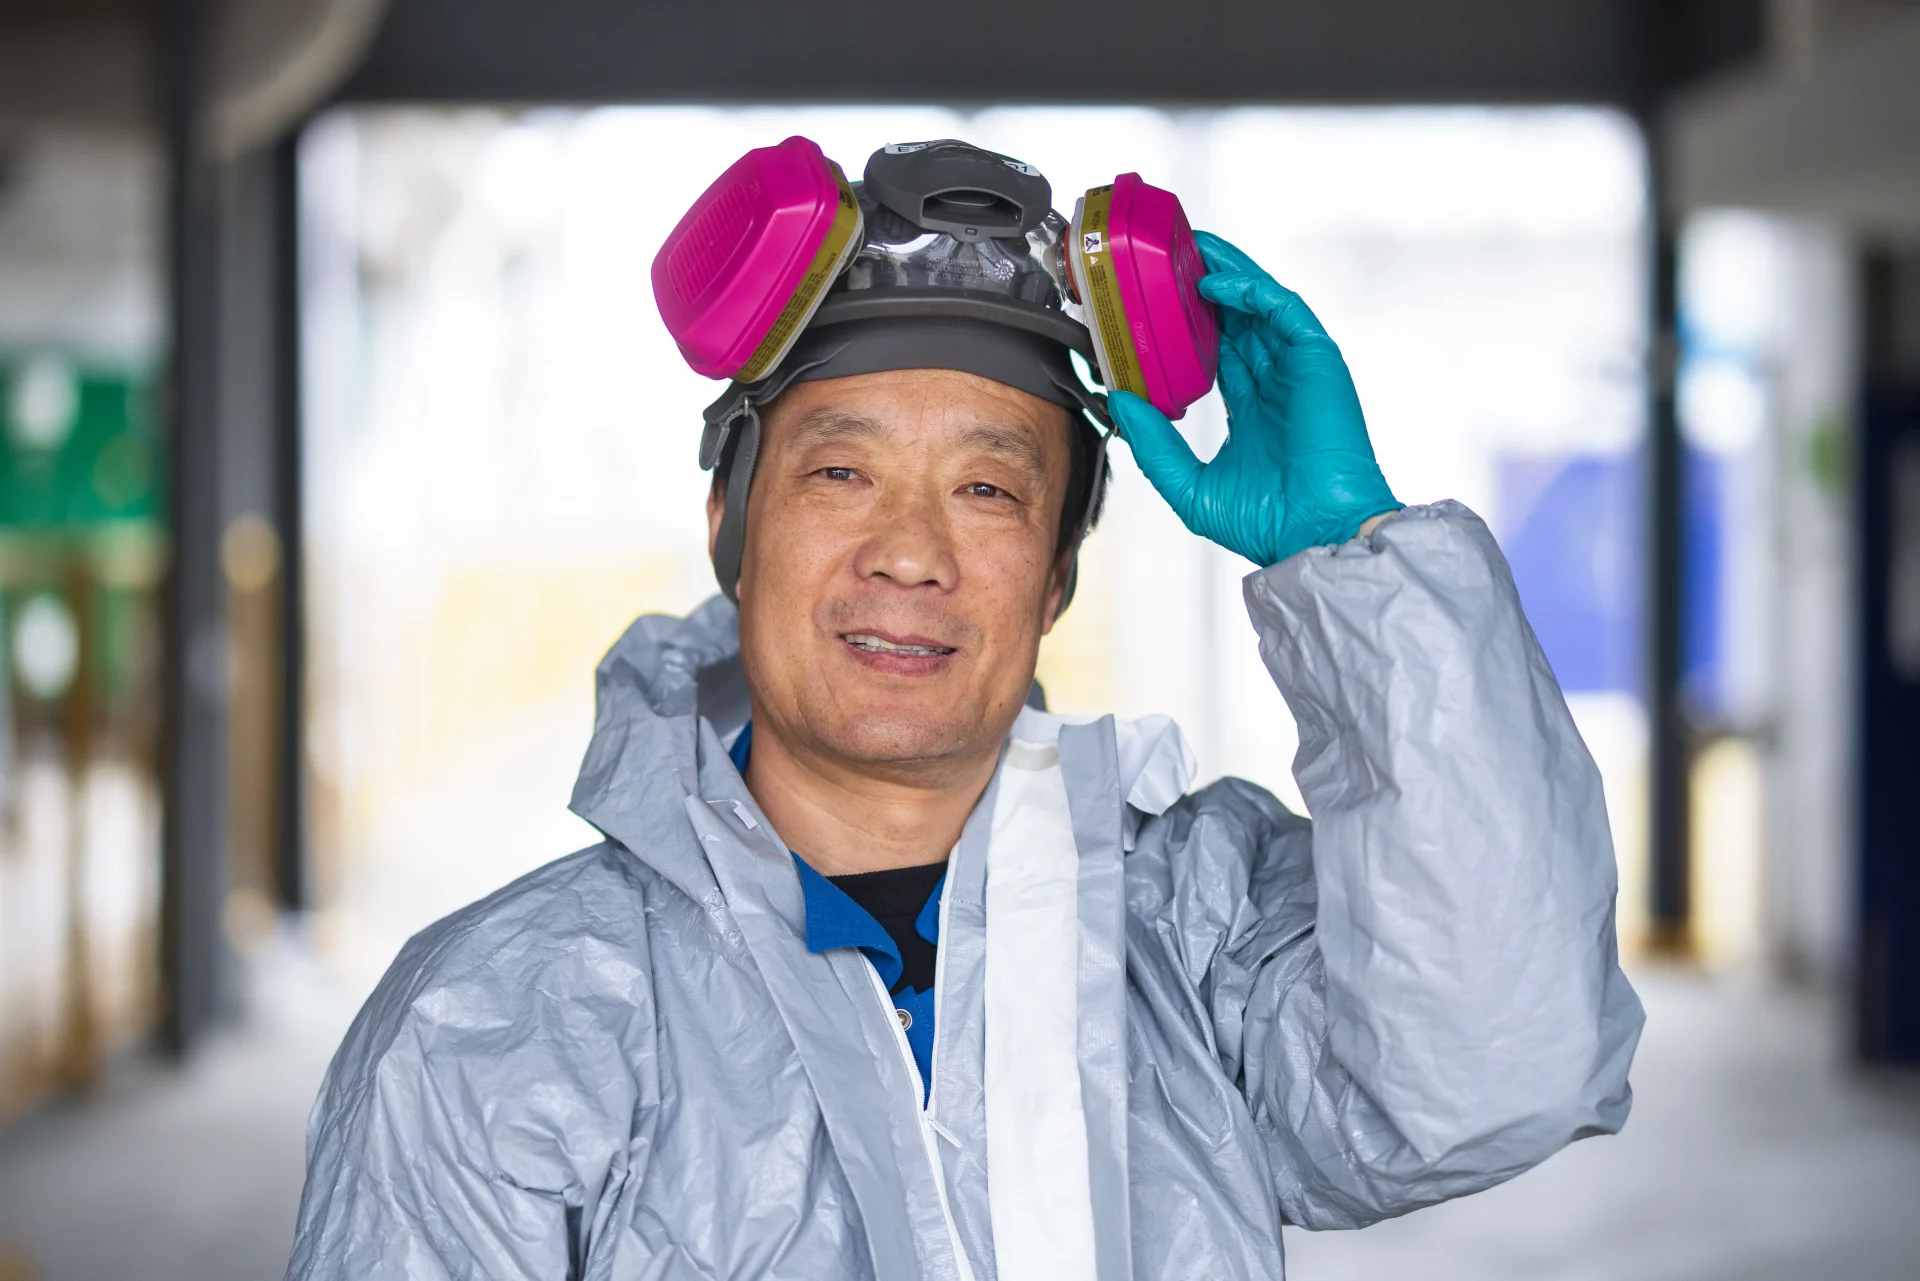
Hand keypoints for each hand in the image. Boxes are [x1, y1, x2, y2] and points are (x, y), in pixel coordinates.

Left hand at [1107, 231, 1398, 566]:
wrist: (1316, 534)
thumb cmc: (1267, 522)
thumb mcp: (1189, 486)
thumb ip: (1153, 445)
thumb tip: (1119, 403)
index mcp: (1250, 408)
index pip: (1212, 350)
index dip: (1183, 324)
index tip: (1148, 306)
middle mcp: (1273, 382)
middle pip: (1234, 318)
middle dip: (1201, 285)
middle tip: (1164, 258)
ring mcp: (1296, 369)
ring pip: (1258, 304)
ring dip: (1224, 272)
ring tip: (1188, 248)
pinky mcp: (1317, 361)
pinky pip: (1284, 311)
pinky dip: (1252, 291)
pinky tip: (1217, 282)